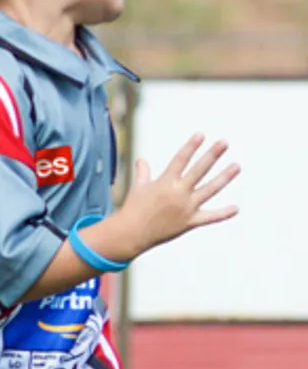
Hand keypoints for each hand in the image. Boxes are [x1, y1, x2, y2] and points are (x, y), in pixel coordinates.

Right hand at [116, 134, 238, 252]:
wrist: (131, 234)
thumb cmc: (133, 209)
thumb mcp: (138, 188)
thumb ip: (143, 173)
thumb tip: (141, 161)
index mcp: (165, 182)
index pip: (181, 160)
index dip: (191, 146)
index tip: (201, 135)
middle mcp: (178, 193)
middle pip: (199, 170)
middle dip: (212, 155)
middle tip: (224, 143)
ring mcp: (186, 208)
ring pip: (210, 189)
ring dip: (224, 177)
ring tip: (237, 165)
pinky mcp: (189, 222)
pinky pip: (210, 217)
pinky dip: (223, 214)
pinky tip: (236, 208)